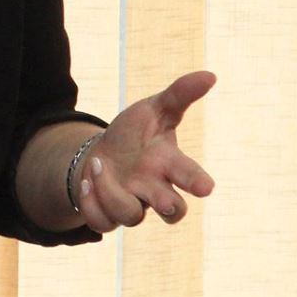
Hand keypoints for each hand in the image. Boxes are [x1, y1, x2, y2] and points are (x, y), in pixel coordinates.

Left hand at [77, 70, 216, 230]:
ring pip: (131, 216)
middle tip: (164, 202)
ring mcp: (131, 203)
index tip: (205, 187)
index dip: (197, 182)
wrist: (103, 154)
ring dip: (112, 192)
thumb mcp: (154, 109)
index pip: (190, 177)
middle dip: (170, 207)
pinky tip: (86, 181)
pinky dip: (91, 204)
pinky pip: (101, 222)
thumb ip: (179, 94)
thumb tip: (210, 75)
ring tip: (98, 164)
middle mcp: (154, 189)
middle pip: (173, 211)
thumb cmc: (136, 134)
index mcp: (168, 164)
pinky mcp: (108, 214)